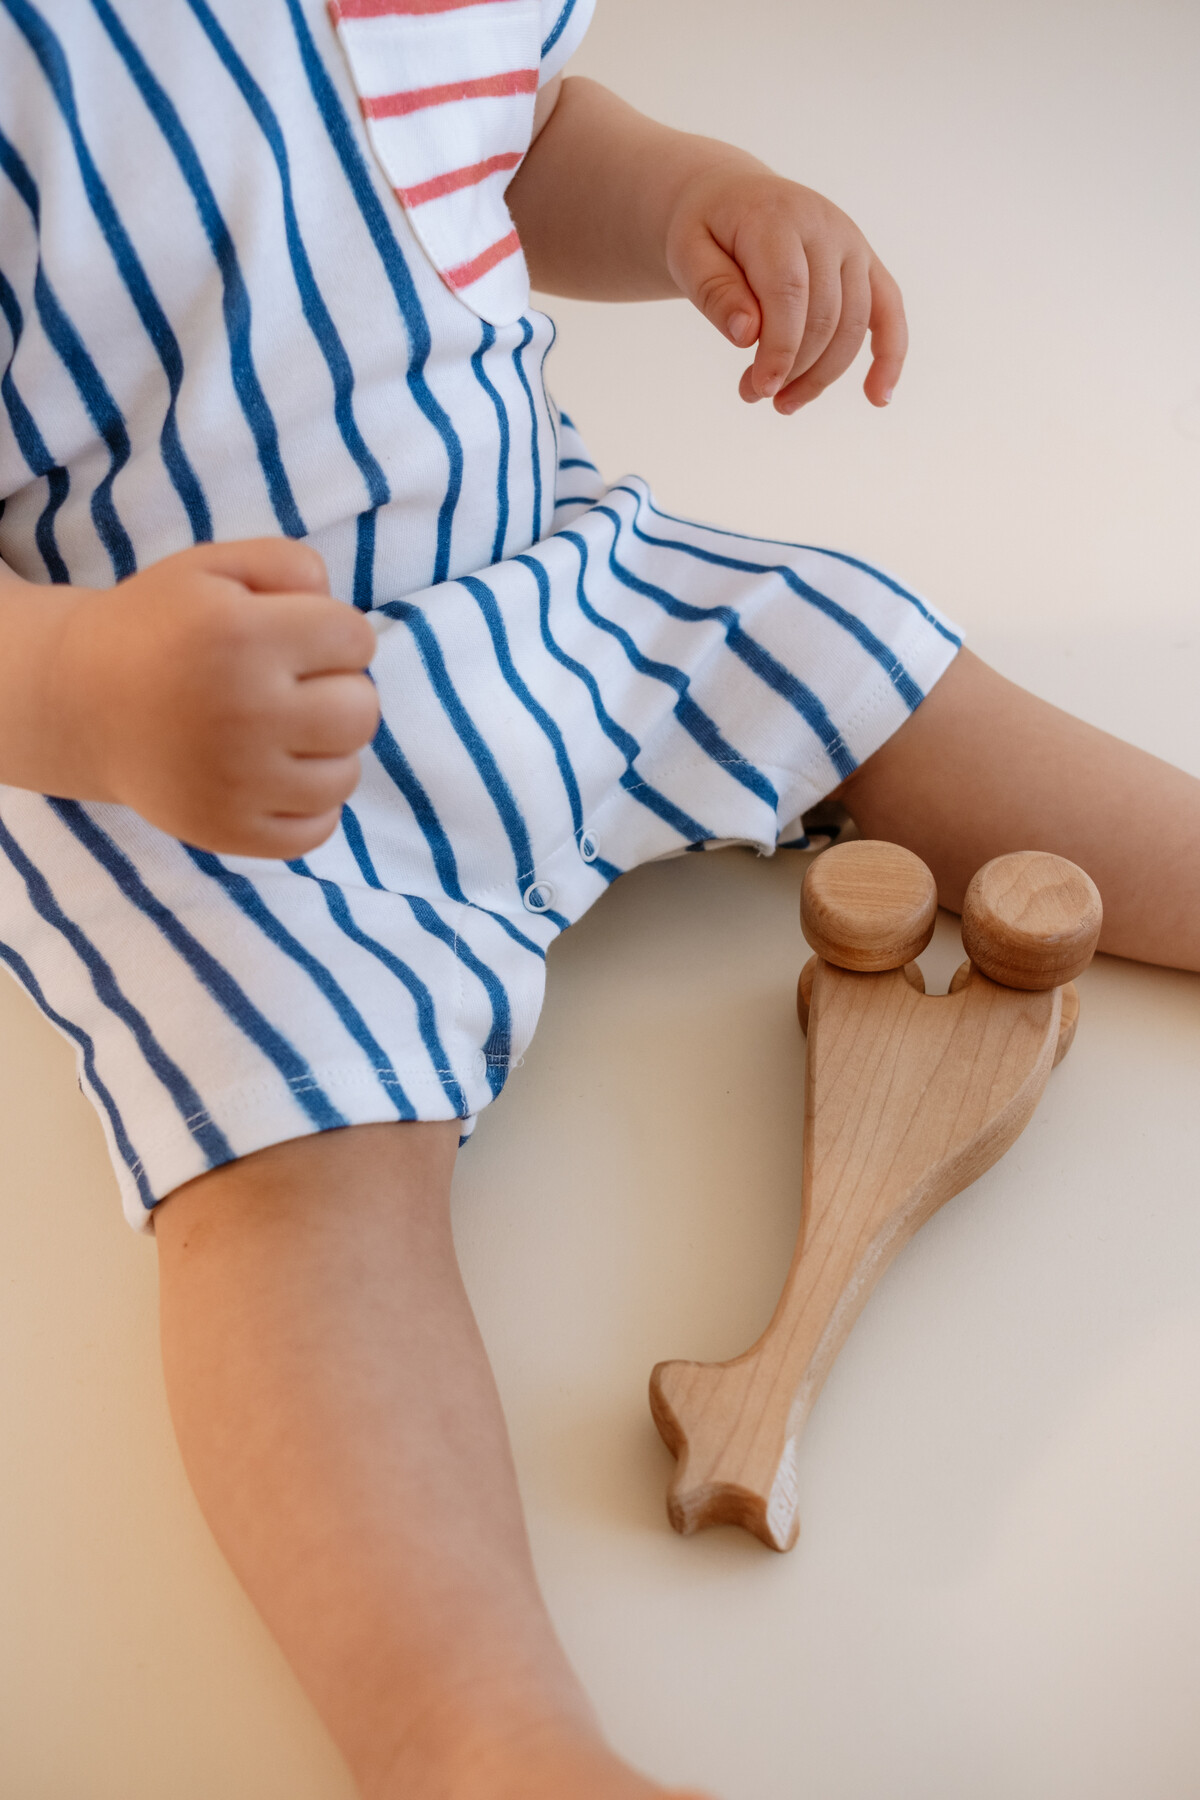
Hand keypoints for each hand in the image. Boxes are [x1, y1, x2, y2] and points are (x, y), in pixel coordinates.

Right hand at [55, 539, 379, 857]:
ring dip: (326, 750)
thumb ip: (288, 563)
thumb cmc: (160, 628)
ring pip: (346, 774)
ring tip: (282, 731)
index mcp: (241, 637)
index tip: (294, 639)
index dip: (333, 633)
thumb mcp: (212, 566)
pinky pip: (317, 830)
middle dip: (339, 691)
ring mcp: (236, 783)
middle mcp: (243, 714)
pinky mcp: (227, 832)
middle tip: (292, 688)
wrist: (80, 703)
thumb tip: (338, 608)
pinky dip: (307, 805)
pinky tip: (274, 775)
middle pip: (362, 711)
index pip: (357, 640)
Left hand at [664, 162, 906, 412]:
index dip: (779, 348)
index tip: (759, 388)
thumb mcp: (688, 253)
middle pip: (824, 315)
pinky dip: (890, 356)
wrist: (733, 198)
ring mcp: (853, 245)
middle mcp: (827, 226)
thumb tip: (747, 335)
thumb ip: (714, 291)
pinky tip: (877, 398)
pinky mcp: (866, 265)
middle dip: (793, 368)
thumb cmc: (708, 231)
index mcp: (779, 217)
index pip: (788, 292)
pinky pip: (890, 312)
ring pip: (853, 325)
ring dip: (822, 376)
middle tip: (753, 395)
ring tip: (783, 402)